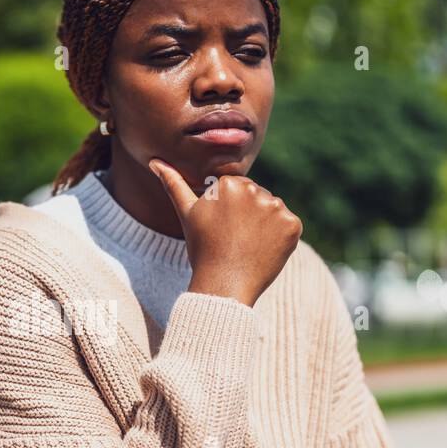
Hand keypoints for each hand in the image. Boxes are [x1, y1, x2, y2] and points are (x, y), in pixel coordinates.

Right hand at [148, 158, 302, 307]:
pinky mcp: (292, 225)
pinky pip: (288, 226)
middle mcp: (254, 190)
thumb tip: (154, 161)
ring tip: (248, 246)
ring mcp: (276, 207)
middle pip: (256, 198)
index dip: (230, 212)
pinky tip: (264, 250)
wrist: (223, 285)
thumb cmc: (202, 250)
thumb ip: (173, 184)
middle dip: (249, 216)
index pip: (237, 190)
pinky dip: (280, 238)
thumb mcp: (186, 214)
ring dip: (265, 226)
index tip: (222, 230)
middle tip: (235, 240)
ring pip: (272, 211)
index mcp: (229, 184)